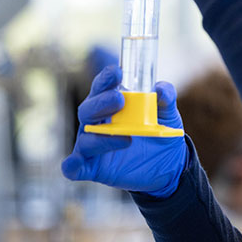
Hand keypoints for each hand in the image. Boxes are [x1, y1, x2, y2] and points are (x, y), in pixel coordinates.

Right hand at [61, 65, 188, 197]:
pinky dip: (73, 165)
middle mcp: (97, 122)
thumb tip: (160, 90)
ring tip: (127, 138)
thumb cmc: (160, 132)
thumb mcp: (168, 113)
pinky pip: (76, 168)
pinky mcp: (93, 168)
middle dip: (100, 103)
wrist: (169, 164)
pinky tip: (74, 164)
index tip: (116, 72)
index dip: (105, 79)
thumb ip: (166, 97)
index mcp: (110, 104)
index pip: (102, 87)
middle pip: (88, 109)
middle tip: (119, 100)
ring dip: (101, 137)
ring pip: (85, 138)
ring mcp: (93, 145)